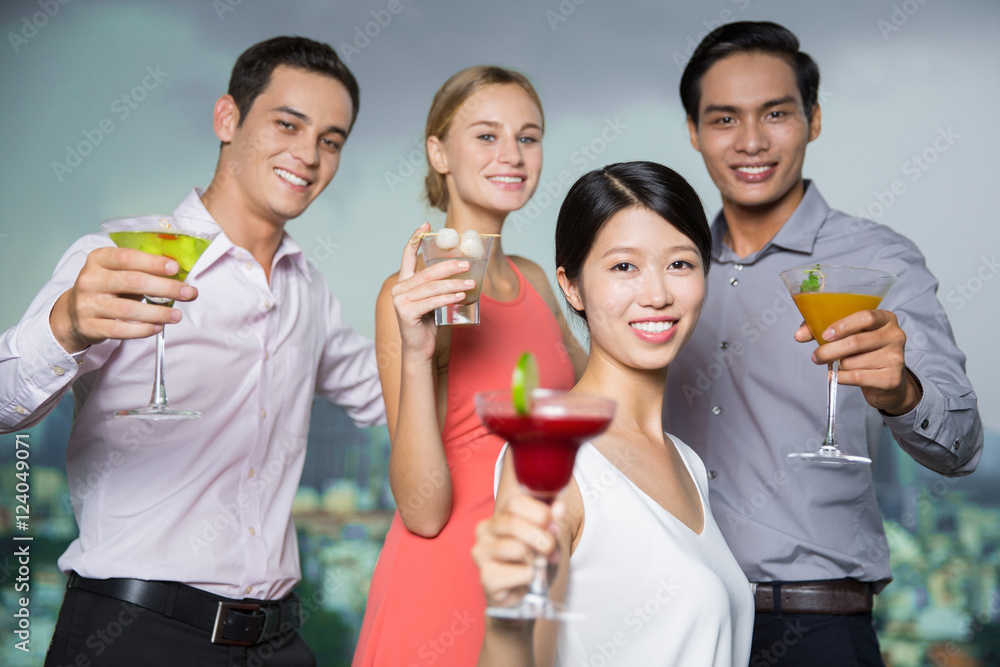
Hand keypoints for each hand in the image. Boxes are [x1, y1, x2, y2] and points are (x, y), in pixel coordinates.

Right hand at [50, 246, 198, 353]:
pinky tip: (157, 327)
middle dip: (165, 288)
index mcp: (98, 259)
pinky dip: (142, 329)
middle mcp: (90, 279)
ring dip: (158, 313)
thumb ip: (141, 270)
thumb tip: (178, 276)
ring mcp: (88, 304)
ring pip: (129, 309)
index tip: (175, 268)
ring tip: (177, 315)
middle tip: (188, 293)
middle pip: (133, 282)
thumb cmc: (106, 288)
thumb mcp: (117, 272)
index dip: (152, 262)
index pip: (126, 257)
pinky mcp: (90, 326)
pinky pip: (120, 329)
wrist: (73, 313)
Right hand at [390, 222, 474, 360]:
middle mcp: (399, 289)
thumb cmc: (428, 322)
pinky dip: (448, 298)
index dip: (415, 238)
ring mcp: (400, 301)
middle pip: (427, 272)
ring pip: (432, 287)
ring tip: (471, 282)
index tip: (426, 225)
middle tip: (466, 263)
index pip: (406, 255)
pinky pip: (432, 302)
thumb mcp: (432, 299)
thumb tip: (460, 269)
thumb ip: (437, 285)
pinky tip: (461, 295)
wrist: (420, 347)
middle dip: (448, 266)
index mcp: (404, 282)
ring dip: (454, 284)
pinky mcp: (406, 313)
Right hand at [472, 492, 562, 610]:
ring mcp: (482, 554)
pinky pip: (515, 573)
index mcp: (499, 516)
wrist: (524, 597)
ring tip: (541, 565)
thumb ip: (552, 521)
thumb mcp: (546, 538)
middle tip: (550, 548)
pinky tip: (529, 579)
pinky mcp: (486, 577)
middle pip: (512, 523)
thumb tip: (560, 507)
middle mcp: (485, 531)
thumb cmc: (533, 562)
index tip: (553, 525)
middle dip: (540, 536)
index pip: (516, 503)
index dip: (540, 513)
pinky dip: (529, 577)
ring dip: (536, 559)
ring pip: (515, 548)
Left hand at [795, 308, 921, 414]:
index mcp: (885, 319)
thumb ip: (822, 330)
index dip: (843, 325)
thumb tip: (799, 335)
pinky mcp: (892, 378)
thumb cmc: (864, 353)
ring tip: (839, 365)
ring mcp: (896, 357)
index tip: (825, 335)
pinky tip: (841, 376)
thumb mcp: (847, 337)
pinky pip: (857, 377)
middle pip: (856, 341)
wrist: (887, 383)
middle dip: (829, 350)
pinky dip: (842, 378)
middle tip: (816, 357)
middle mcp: (895, 335)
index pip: (865, 316)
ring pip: (853, 362)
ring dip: (838, 366)